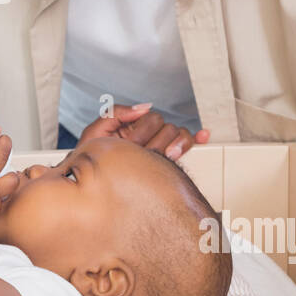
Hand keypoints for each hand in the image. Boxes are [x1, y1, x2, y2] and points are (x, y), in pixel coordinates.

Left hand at [79, 102, 209, 159]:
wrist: (93, 187)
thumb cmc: (92, 162)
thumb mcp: (95, 134)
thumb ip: (114, 113)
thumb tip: (144, 107)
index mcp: (132, 126)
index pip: (152, 118)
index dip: (143, 132)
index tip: (133, 145)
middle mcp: (147, 135)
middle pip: (168, 127)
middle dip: (156, 141)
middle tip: (145, 155)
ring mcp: (159, 146)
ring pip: (181, 135)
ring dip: (175, 145)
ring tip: (165, 156)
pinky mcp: (168, 160)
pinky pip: (188, 144)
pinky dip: (196, 138)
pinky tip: (203, 136)